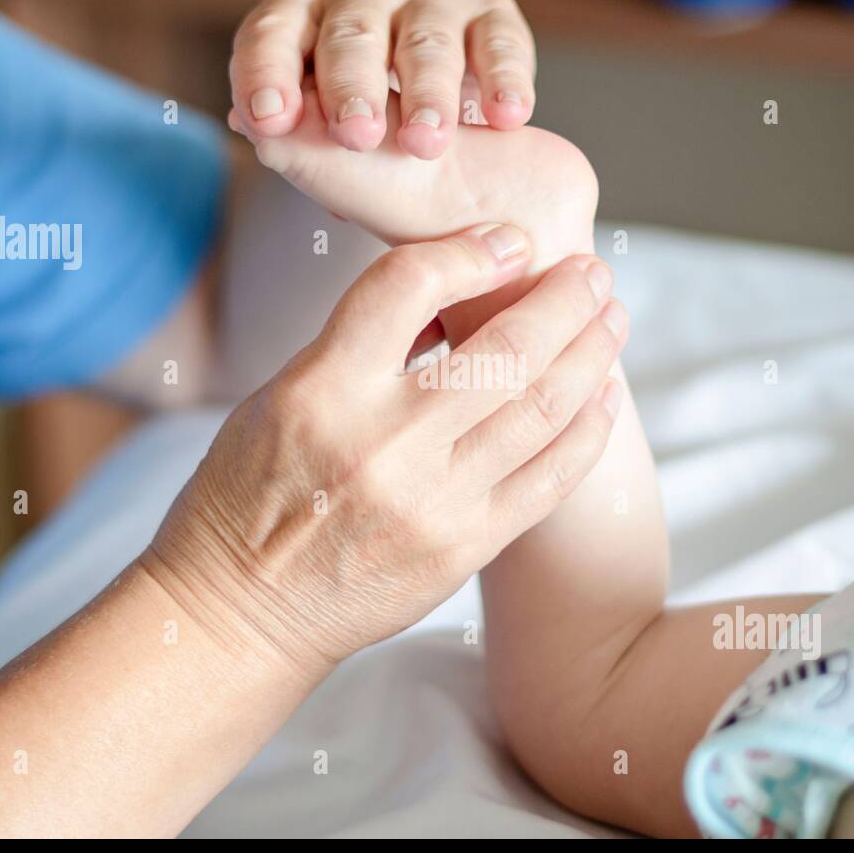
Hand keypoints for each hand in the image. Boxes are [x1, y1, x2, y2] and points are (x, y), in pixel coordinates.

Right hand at [141, 225, 625, 669]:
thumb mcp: (280, 396)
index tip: (510, 240)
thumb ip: (363, 345)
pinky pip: (549, 479)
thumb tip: (452, 294)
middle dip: (563, 299)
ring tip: (610, 319)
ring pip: (541, 408)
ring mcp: (431, 501)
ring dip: (589, 353)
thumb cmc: (249, 495)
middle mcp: (382, 443)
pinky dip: (587, 430)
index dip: (471, 251)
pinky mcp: (464, 548)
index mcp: (321, 390)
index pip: (408, 286)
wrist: (243, 612)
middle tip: (593, 273)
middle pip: (503, 349)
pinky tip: (604, 395)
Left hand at [228, 0, 535, 158]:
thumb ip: (285, 133)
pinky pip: (498, 41)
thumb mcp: (317, 140)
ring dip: (428, 93)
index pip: (273, 33)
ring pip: (426, 39)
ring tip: (426, 142)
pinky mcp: (490, 11)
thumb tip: (247, 122)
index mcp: (302, 8)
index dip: (268, 74)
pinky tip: (506, 117)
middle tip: (356, 136)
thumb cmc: (370, 137)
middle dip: (351, 85)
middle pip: (351, 33)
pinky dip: (503, 79)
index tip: (270, 121)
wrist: (458, 163)